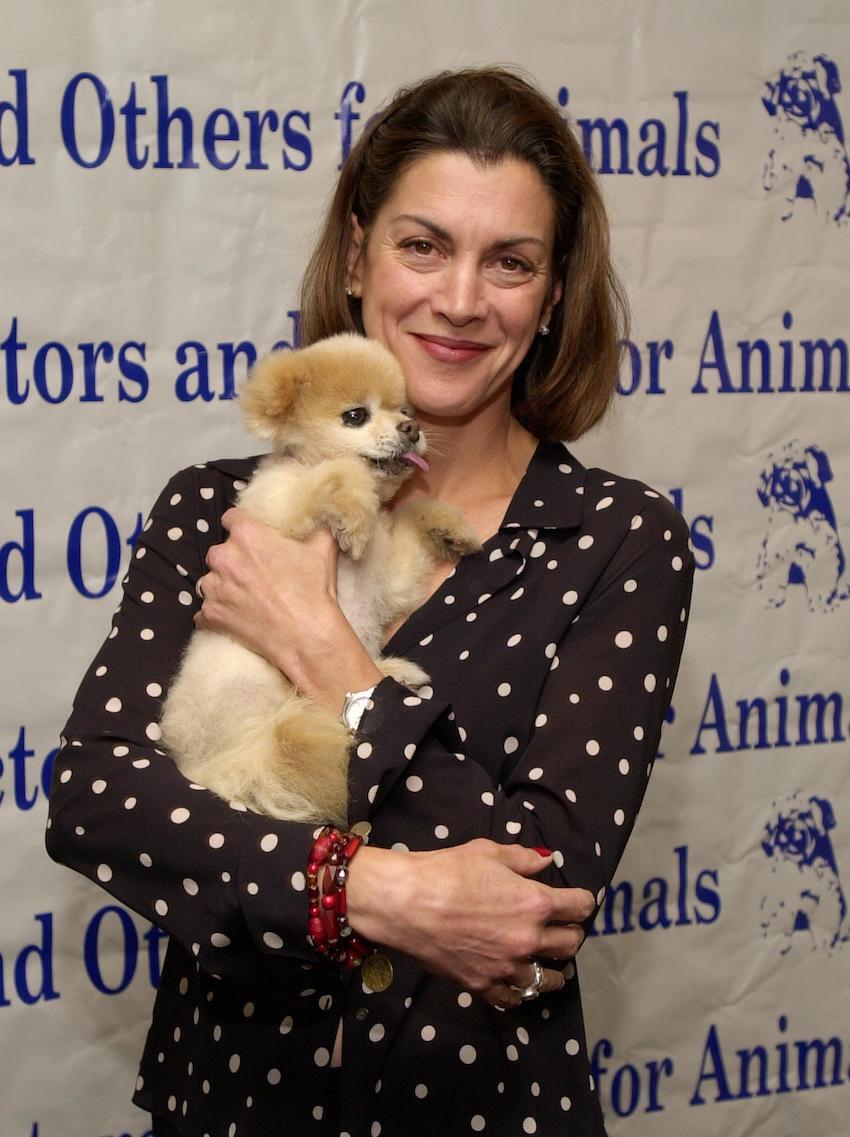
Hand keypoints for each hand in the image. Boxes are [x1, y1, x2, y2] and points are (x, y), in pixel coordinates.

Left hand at [195, 509, 381, 710]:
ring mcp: (213, 587)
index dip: (242, 526)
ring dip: (223, 586)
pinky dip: (217, 613)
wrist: (306, 637)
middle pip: (220, 551)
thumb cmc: (313, 592)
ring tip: (246, 598)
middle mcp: (224, 557)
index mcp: (247, 535)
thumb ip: (316, 527)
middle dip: (233, 560)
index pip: (231, 518)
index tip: (252, 539)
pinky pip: (204, 610)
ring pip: (210, 580)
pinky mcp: (209, 614)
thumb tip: (317, 520)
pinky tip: (236, 617)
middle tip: (255, 574)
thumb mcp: (323, 549)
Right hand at [346, 839, 593, 1007]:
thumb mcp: (488, 852)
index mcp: (535, 902)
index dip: (582, 901)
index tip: (578, 901)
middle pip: (570, 945)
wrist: (406, 903)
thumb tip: (548, 861)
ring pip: (547, 979)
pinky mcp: (483, 985)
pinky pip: (513, 998)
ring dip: (553, 969)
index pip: (579, 907)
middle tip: (565, 929)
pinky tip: (518, 983)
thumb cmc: (447, 870)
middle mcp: (528, 939)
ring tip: (550, 965)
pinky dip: (519, 991)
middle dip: (572, 934)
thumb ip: (523, 859)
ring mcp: (507, 967)